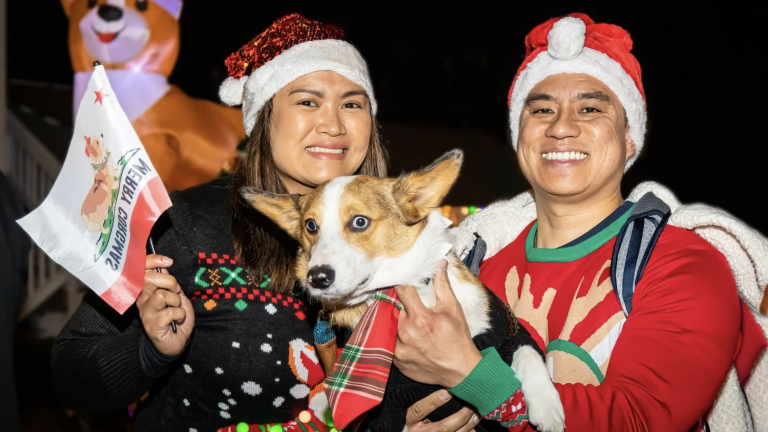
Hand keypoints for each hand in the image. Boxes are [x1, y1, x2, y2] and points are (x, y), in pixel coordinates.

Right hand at [136, 254, 194, 355]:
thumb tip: (164, 265)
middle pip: (149, 279)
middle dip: (169, 282)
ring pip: (162, 295)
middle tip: (175, 292)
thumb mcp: (175, 294)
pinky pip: (170, 312)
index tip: (168, 261)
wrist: (176, 340)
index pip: (142, 269)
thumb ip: (168, 281)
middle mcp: (142, 299)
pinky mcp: (152, 325)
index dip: (153, 260)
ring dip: (176, 301)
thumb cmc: (175, 316)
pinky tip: (177, 320)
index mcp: (146, 289)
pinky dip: (179, 314)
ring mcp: (146, 312)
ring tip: (176, 308)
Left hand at [394, 259, 482, 387]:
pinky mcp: (396, 360)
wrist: (461, 371)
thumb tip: (440, 263)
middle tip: (408, 305)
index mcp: (420, 318)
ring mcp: (399, 349)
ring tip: (408, 321)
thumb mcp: (453, 308)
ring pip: (389, 325)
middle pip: (393, 308)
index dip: (401, 283)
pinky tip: (407, 337)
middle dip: (400, 304)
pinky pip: (389, 342)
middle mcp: (406, 333)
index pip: (402, 291)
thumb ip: (442, 285)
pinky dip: (395, 337)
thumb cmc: (458, 338)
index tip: (401, 282)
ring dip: (395, 320)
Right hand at [406, 390, 479, 431]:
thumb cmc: (411, 422)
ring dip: (467, 425)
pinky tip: (473, 428)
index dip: (433, 402)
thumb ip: (421, 401)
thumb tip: (443, 388)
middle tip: (470, 407)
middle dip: (459, 417)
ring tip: (476, 415)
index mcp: (410, 421)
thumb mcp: (410, 412)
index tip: (447, 392)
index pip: (419, 411)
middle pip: (443, 427)